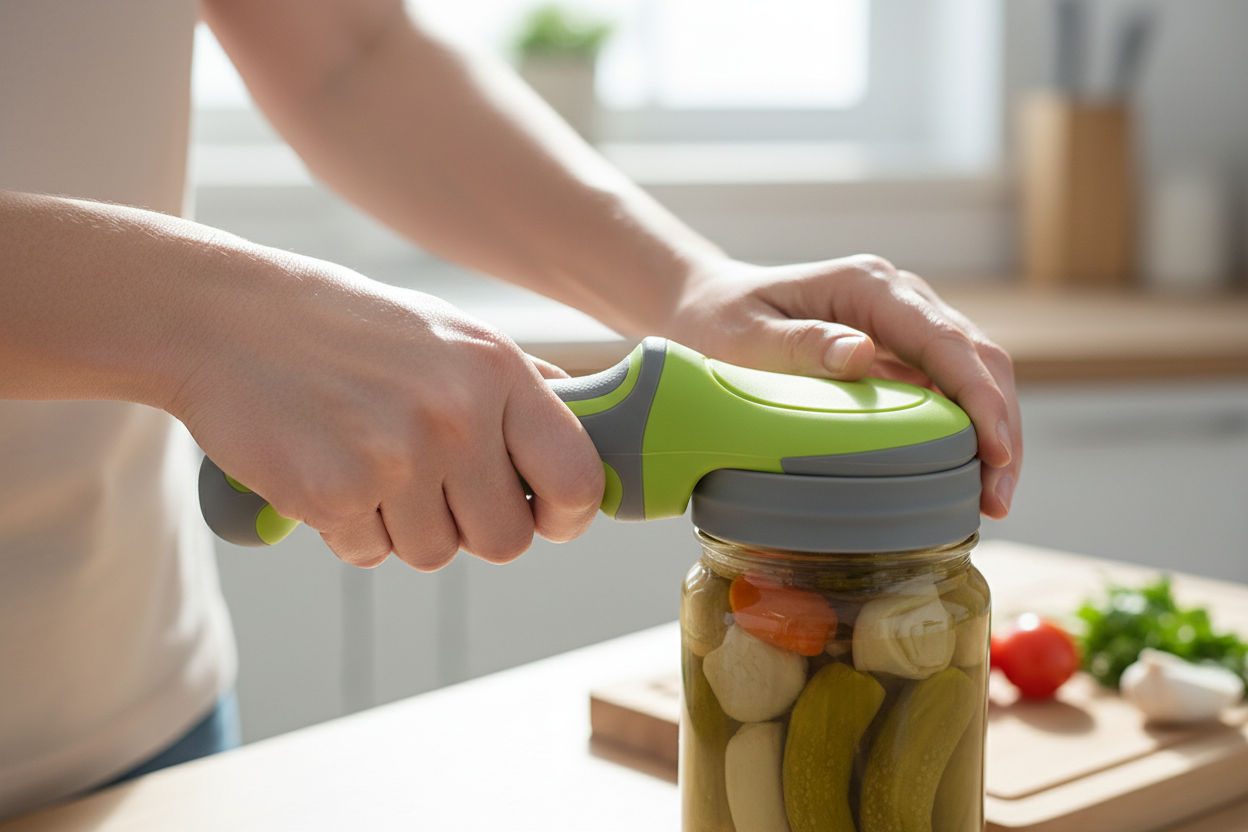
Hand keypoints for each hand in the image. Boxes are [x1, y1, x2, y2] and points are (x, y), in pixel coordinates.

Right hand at [171, 253, 603, 569]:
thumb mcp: (450, 334)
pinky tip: (326, 470)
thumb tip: (584, 430)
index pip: (577, 479)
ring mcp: (395, 457)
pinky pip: (368, 553)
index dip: (566, 516)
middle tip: (435, 493)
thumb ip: (517, 388)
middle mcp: (455, 414)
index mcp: (497, 370)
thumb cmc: (349, 329)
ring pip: (434, 554)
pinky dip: (348, 529)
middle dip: (473, 531)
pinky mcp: (333, 493)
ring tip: (369, 465)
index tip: (544, 517)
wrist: (229, 318)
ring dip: (404, 529)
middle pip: (505, 542)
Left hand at [665, 255, 1019, 518]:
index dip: (981, 397)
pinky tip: (967, 477)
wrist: (707, 305)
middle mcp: (899, 298)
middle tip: (997, 499)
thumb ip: (799, 344)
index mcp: (868, 286)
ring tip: (991, 500)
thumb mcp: (743, 335)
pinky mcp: (900, 354)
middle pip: (978, 357)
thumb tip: (863, 354)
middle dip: (1000, 426)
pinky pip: (949, 390)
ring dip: (992, 434)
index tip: (996, 452)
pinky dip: (967, 432)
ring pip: (974, 375)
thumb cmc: (717, 320)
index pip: (946, 340)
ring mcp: (904, 325)